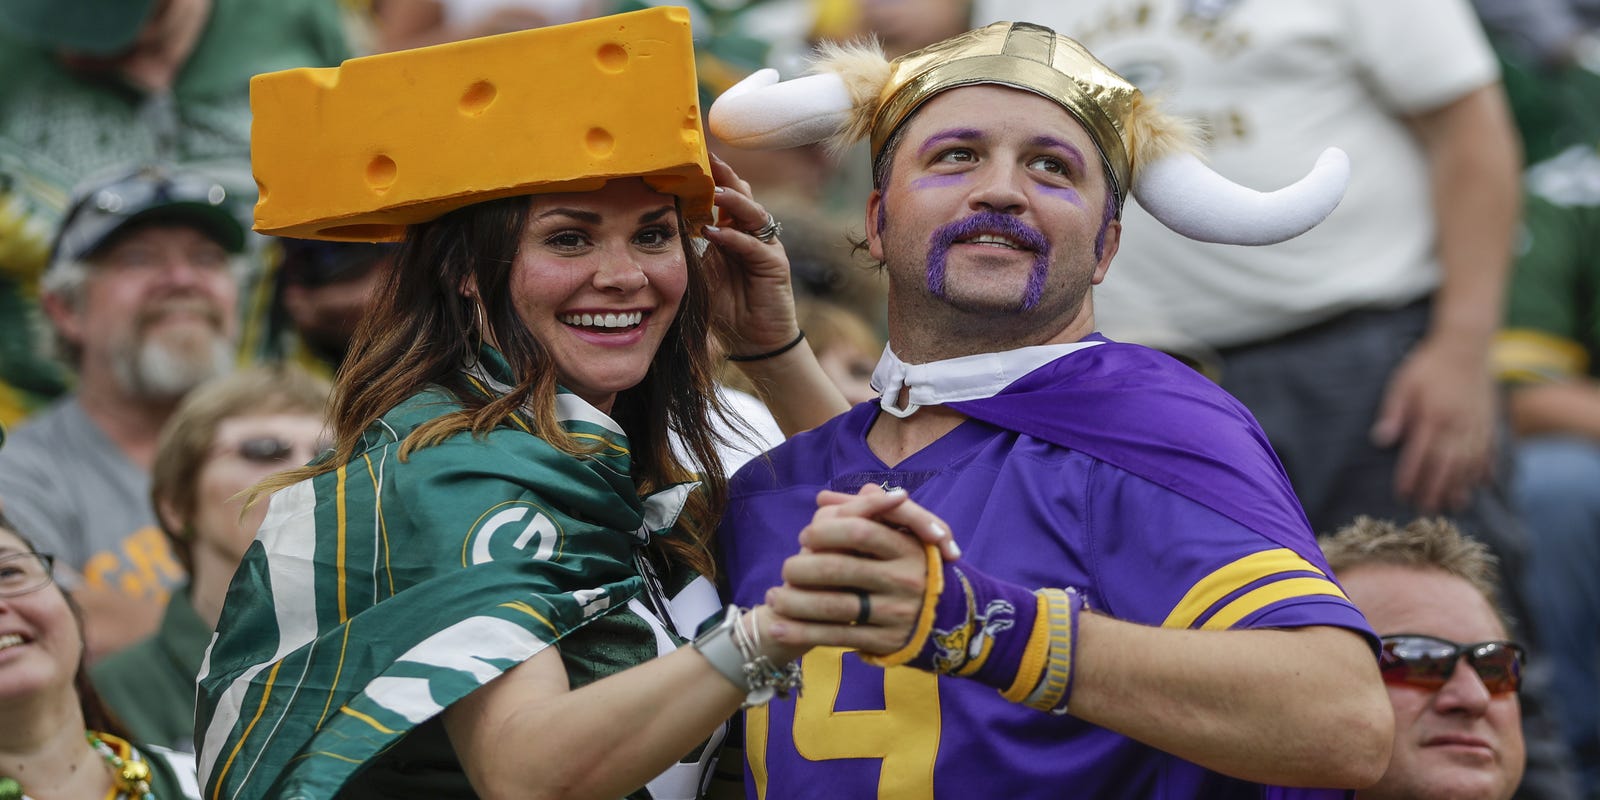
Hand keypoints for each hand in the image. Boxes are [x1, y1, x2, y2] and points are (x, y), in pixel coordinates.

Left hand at [699, 153, 801, 355]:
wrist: (752, 340)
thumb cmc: (725, 306)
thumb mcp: (699, 273)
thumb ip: (687, 250)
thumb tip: (656, 228)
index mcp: (731, 230)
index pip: (721, 196)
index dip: (709, 177)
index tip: (688, 157)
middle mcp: (750, 233)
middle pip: (740, 193)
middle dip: (724, 174)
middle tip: (706, 157)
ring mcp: (765, 246)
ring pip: (751, 212)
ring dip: (733, 200)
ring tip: (714, 190)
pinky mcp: (774, 264)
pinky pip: (754, 245)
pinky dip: (734, 237)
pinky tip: (716, 232)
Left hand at [763, 485, 941, 656]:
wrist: (944, 619)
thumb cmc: (908, 567)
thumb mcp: (900, 536)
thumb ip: (864, 512)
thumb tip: (823, 497)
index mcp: (908, 548)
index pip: (860, 531)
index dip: (825, 531)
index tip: (806, 535)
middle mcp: (904, 580)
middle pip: (841, 569)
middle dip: (803, 567)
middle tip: (786, 568)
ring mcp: (895, 613)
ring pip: (834, 607)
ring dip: (795, 602)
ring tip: (773, 597)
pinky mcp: (884, 641)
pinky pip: (836, 637)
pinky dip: (802, 633)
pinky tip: (777, 628)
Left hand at [1370, 335, 1496, 510]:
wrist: (1466, 345)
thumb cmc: (1427, 365)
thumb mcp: (1402, 384)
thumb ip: (1393, 412)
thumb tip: (1380, 440)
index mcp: (1433, 417)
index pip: (1419, 455)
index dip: (1411, 477)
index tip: (1402, 494)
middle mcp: (1457, 425)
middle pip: (1446, 465)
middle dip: (1436, 489)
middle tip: (1427, 510)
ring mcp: (1476, 424)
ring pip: (1470, 462)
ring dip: (1461, 486)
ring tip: (1454, 505)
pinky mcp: (1489, 421)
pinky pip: (1490, 450)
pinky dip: (1485, 469)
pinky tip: (1481, 484)